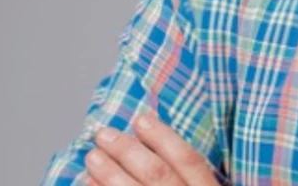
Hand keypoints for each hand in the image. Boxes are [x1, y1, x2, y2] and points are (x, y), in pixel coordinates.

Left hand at [85, 112, 222, 184]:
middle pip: (157, 174)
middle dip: (128, 152)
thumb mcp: (208, 185)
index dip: (165, 137)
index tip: (142, 119)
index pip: (189, 159)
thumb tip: (159, 139)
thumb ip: (195, 172)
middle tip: (104, 134)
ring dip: (109, 175)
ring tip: (92, 157)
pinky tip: (89, 184)